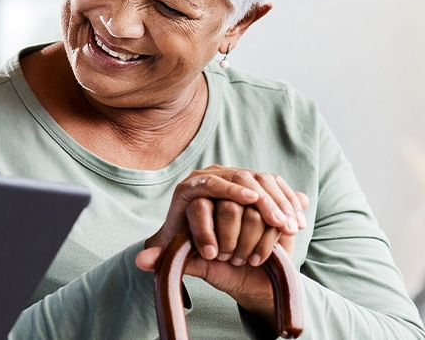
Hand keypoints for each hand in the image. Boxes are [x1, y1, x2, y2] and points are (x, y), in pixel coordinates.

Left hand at [136, 166, 308, 318]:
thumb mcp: (181, 256)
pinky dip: (289, 203)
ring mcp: (238, 177)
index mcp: (189, 189)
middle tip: (276, 220)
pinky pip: (277, 186)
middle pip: (239, 178)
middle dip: (261, 200)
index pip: (207, 183)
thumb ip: (162, 258)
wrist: (219, 251)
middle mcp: (212, 176)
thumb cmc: (196, 253)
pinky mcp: (260, 184)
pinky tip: (297, 223)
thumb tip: (141, 262)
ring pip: (262, 180)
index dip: (228, 191)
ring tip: (288, 226)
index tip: (248, 201)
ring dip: (278, 203)